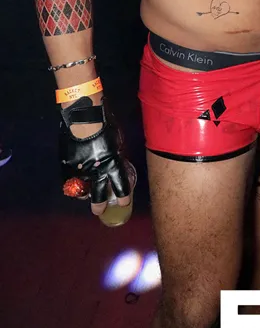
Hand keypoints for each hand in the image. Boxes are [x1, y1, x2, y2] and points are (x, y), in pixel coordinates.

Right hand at [60, 99, 130, 214]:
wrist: (82, 117)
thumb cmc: (104, 125)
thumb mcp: (116, 140)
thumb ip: (116, 154)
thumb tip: (116, 161)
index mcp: (112, 163)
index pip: (120, 185)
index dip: (123, 196)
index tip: (123, 203)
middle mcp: (97, 170)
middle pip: (99, 195)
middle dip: (100, 205)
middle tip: (99, 211)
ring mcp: (80, 169)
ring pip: (81, 190)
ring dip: (84, 194)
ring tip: (85, 197)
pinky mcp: (67, 165)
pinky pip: (68, 181)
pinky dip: (71, 183)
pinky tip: (73, 184)